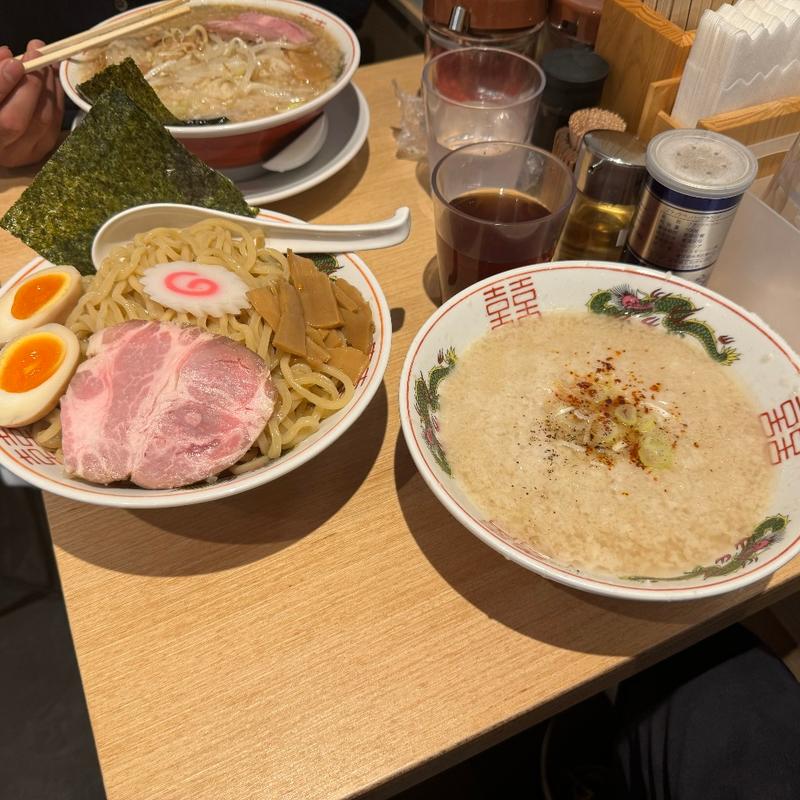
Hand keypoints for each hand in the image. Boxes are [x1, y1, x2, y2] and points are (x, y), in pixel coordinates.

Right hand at [0, 40, 64, 167]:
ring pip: (41, 122)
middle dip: (30, 84)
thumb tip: (7, 55)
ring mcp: (21, 153)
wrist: (0, 133)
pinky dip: (56, 98)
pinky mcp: (41, 151)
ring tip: (47, 61)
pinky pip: (54, 123)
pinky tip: (54, 79)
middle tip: (36, 53)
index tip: (15, 62)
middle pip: (16, 120)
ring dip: (48, 87)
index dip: (3, 83)